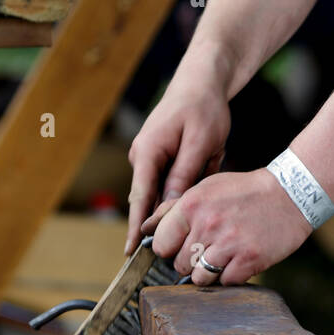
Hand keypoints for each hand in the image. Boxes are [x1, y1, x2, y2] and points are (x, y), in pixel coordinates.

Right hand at [124, 81, 230, 254]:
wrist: (202, 81)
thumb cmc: (202, 107)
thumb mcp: (199, 142)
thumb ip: (184, 175)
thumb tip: (169, 208)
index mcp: (148, 151)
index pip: (139, 197)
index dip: (136, 226)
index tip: (130, 251)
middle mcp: (143, 155)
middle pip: (147, 198)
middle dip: (156, 222)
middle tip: (165, 253)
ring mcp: (150, 155)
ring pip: (161, 190)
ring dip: (177, 200)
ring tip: (192, 211)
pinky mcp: (161, 156)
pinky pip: (169, 180)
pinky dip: (181, 189)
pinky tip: (199, 187)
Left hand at [142, 168, 312, 284]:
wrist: (289, 194)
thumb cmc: (244, 191)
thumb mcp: (206, 188)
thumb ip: (173, 208)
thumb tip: (145, 228)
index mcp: (192, 204)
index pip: (160, 244)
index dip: (170, 247)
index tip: (182, 244)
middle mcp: (207, 225)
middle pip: (180, 265)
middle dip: (191, 260)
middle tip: (209, 248)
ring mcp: (228, 244)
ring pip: (199, 279)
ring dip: (209, 273)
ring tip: (223, 255)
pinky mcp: (248, 261)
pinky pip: (225, 283)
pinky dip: (231, 276)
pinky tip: (239, 259)